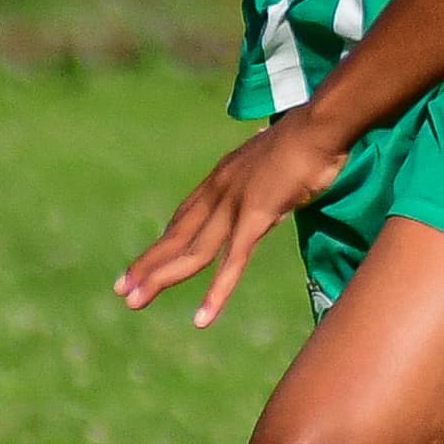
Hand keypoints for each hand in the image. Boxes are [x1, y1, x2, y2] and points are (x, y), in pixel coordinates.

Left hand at [115, 108, 355, 329]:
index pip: (182, 219)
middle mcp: (218, 192)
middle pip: (175, 236)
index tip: (143, 265)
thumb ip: (264, 177)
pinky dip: (216, 293)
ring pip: (191, 251)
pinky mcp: (256, 216)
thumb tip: (271, 182)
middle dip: (147, 265)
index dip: (161, 245)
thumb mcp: (274, 161)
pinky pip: (232, 262)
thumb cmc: (307, 139)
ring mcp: (234, 205)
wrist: (321, 125)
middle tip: (122, 291)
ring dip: (162, 279)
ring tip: (135, 303)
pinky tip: (202, 318)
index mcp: (221, 180)